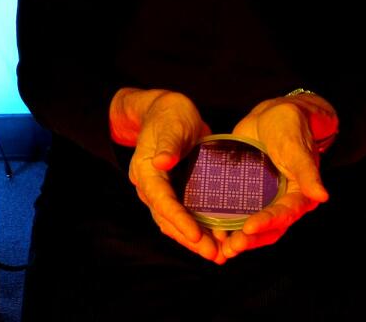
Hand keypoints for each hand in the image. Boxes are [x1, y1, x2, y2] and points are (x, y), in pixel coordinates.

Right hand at [109, 88, 221, 261]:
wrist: (167, 111)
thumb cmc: (169, 114)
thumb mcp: (171, 124)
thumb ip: (168, 143)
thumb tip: (161, 162)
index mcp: (146, 171)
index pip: (161, 200)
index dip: (178, 219)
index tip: (196, 235)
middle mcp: (151, 186)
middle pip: (167, 219)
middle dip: (190, 239)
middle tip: (214, 254)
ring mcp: (163, 191)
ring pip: (175, 223)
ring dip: (195, 240)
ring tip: (218, 254)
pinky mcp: (177, 191)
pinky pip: (185, 215)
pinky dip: (200, 228)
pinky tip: (219, 239)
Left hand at [216, 93, 338, 258]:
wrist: (272, 114)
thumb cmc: (290, 125)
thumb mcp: (296, 147)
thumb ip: (307, 172)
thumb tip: (322, 196)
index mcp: (299, 195)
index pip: (284, 214)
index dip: (267, 223)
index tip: (248, 228)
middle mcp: (282, 201)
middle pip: (269, 228)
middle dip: (250, 239)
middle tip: (231, 247)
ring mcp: (264, 199)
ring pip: (253, 225)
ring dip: (238, 237)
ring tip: (221, 247)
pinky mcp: (248, 192)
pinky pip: (239, 211)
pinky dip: (227, 222)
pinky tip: (211, 229)